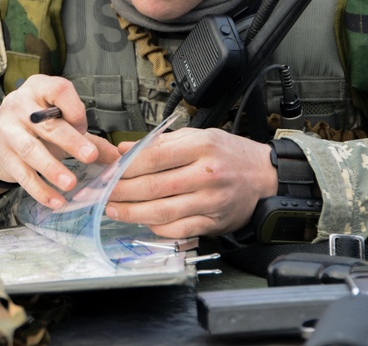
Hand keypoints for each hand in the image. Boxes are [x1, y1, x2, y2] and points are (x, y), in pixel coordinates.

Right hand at [0, 75, 119, 207]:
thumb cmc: (36, 125)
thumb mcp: (60, 121)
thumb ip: (90, 139)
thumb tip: (120, 158)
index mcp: (39, 89)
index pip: (59, 90)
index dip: (74, 109)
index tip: (84, 127)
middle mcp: (20, 106)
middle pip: (47, 124)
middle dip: (70, 141)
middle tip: (90, 156)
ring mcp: (9, 131)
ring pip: (31, 150)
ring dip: (52, 168)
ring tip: (70, 184)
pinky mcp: (4, 157)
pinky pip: (22, 175)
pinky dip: (40, 190)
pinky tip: (55, 200)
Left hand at [104, 127, 277, 238]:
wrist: (265, 176)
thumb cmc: (230, 154)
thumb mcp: (198, 136)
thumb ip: (159, 143)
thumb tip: (124, 149)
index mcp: (200, 147)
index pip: (152, 158)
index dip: (125, 166)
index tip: (109, 170)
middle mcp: (205, 174)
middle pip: (152, 187)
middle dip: (121, 191)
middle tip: (102, 192)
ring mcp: (209, 201)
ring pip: (161, 212)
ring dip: (131, 213)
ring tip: (113, 209)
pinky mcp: (212, 222)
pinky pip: (177, 230)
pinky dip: (155, 228)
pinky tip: (141, 221)